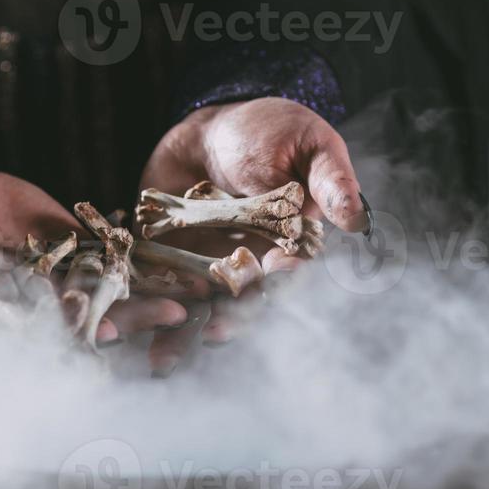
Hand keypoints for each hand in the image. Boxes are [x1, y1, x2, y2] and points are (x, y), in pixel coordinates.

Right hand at [0, 151, 186, 341]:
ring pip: (99, 298)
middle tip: (153, 324)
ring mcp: (47, 277)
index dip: (39, 319)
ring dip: (140, 305)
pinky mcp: (71, 253)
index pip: (5, 310)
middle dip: (110, 323)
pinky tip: (188, 274)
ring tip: (186, 307)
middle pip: (66, 317)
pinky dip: (146, 272)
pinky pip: (112, 267)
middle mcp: (15, 293)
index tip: (74, 326)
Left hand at [137, 97, 367, 368]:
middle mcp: (254, 267)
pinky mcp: (173, 265)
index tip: (271, 278)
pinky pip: (161, 292)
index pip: (290, 271)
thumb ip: (330, 180)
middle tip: (216, 333)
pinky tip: (131, 331)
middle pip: (244, 303)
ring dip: (185, 336)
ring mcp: (212, 271)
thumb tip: (357, 219)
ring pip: (201, 310)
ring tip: (165, 359)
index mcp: (293, 246)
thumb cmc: (272, 131)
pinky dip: (147, 312)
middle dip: (230, 320)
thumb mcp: (309, 146)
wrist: (211, 128)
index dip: (281, 280)